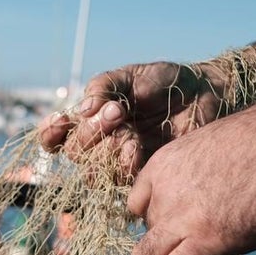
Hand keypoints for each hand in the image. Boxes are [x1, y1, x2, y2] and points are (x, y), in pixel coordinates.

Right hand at [39, 61, 226, 179]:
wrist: (205, 93)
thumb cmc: (165, 82)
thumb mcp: (130, 75)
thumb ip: (103, 86)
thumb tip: (81, 110)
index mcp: (92, 119)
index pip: (57, 135)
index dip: (50, 134)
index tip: (60, 122)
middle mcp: (102, 143)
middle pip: (75, 153)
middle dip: (90, 134)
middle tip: (116, 113)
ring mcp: (120, 162)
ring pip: (94, 171)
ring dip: (106, 152)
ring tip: (130, 135)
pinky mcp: (142, 176)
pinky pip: (120, 180)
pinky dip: (124, 163)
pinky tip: (137, 147)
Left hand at [127, 110, 255, 254]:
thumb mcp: (218, 150)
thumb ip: (204, 176)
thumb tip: (215, 199)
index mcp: (164, 164)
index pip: (137, 205)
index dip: (157, 223)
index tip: (179, 232)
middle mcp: (163, 191)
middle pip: (144, 235)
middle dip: (161, 252)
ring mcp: (180, 217)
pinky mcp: (204, 241)